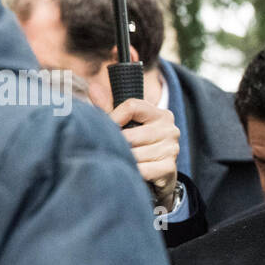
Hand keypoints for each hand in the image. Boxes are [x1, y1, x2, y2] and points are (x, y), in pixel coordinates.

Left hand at [106, 96, 180, 210]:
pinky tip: (130, 172)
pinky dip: (133, 172)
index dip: (113, 117)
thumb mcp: (125, 125)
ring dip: (124, 160)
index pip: (132, 106)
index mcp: (160, 114)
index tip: (106, 129)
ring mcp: (172, 149)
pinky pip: (143, 169)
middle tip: (110, 150)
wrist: (159, 176)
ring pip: (135, 154)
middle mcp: (170, 129)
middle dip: (118, 144)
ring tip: (120, 162)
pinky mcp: (169, 168)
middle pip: (131, 134)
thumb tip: (93, 88)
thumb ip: (109, 107)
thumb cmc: (138, 146)